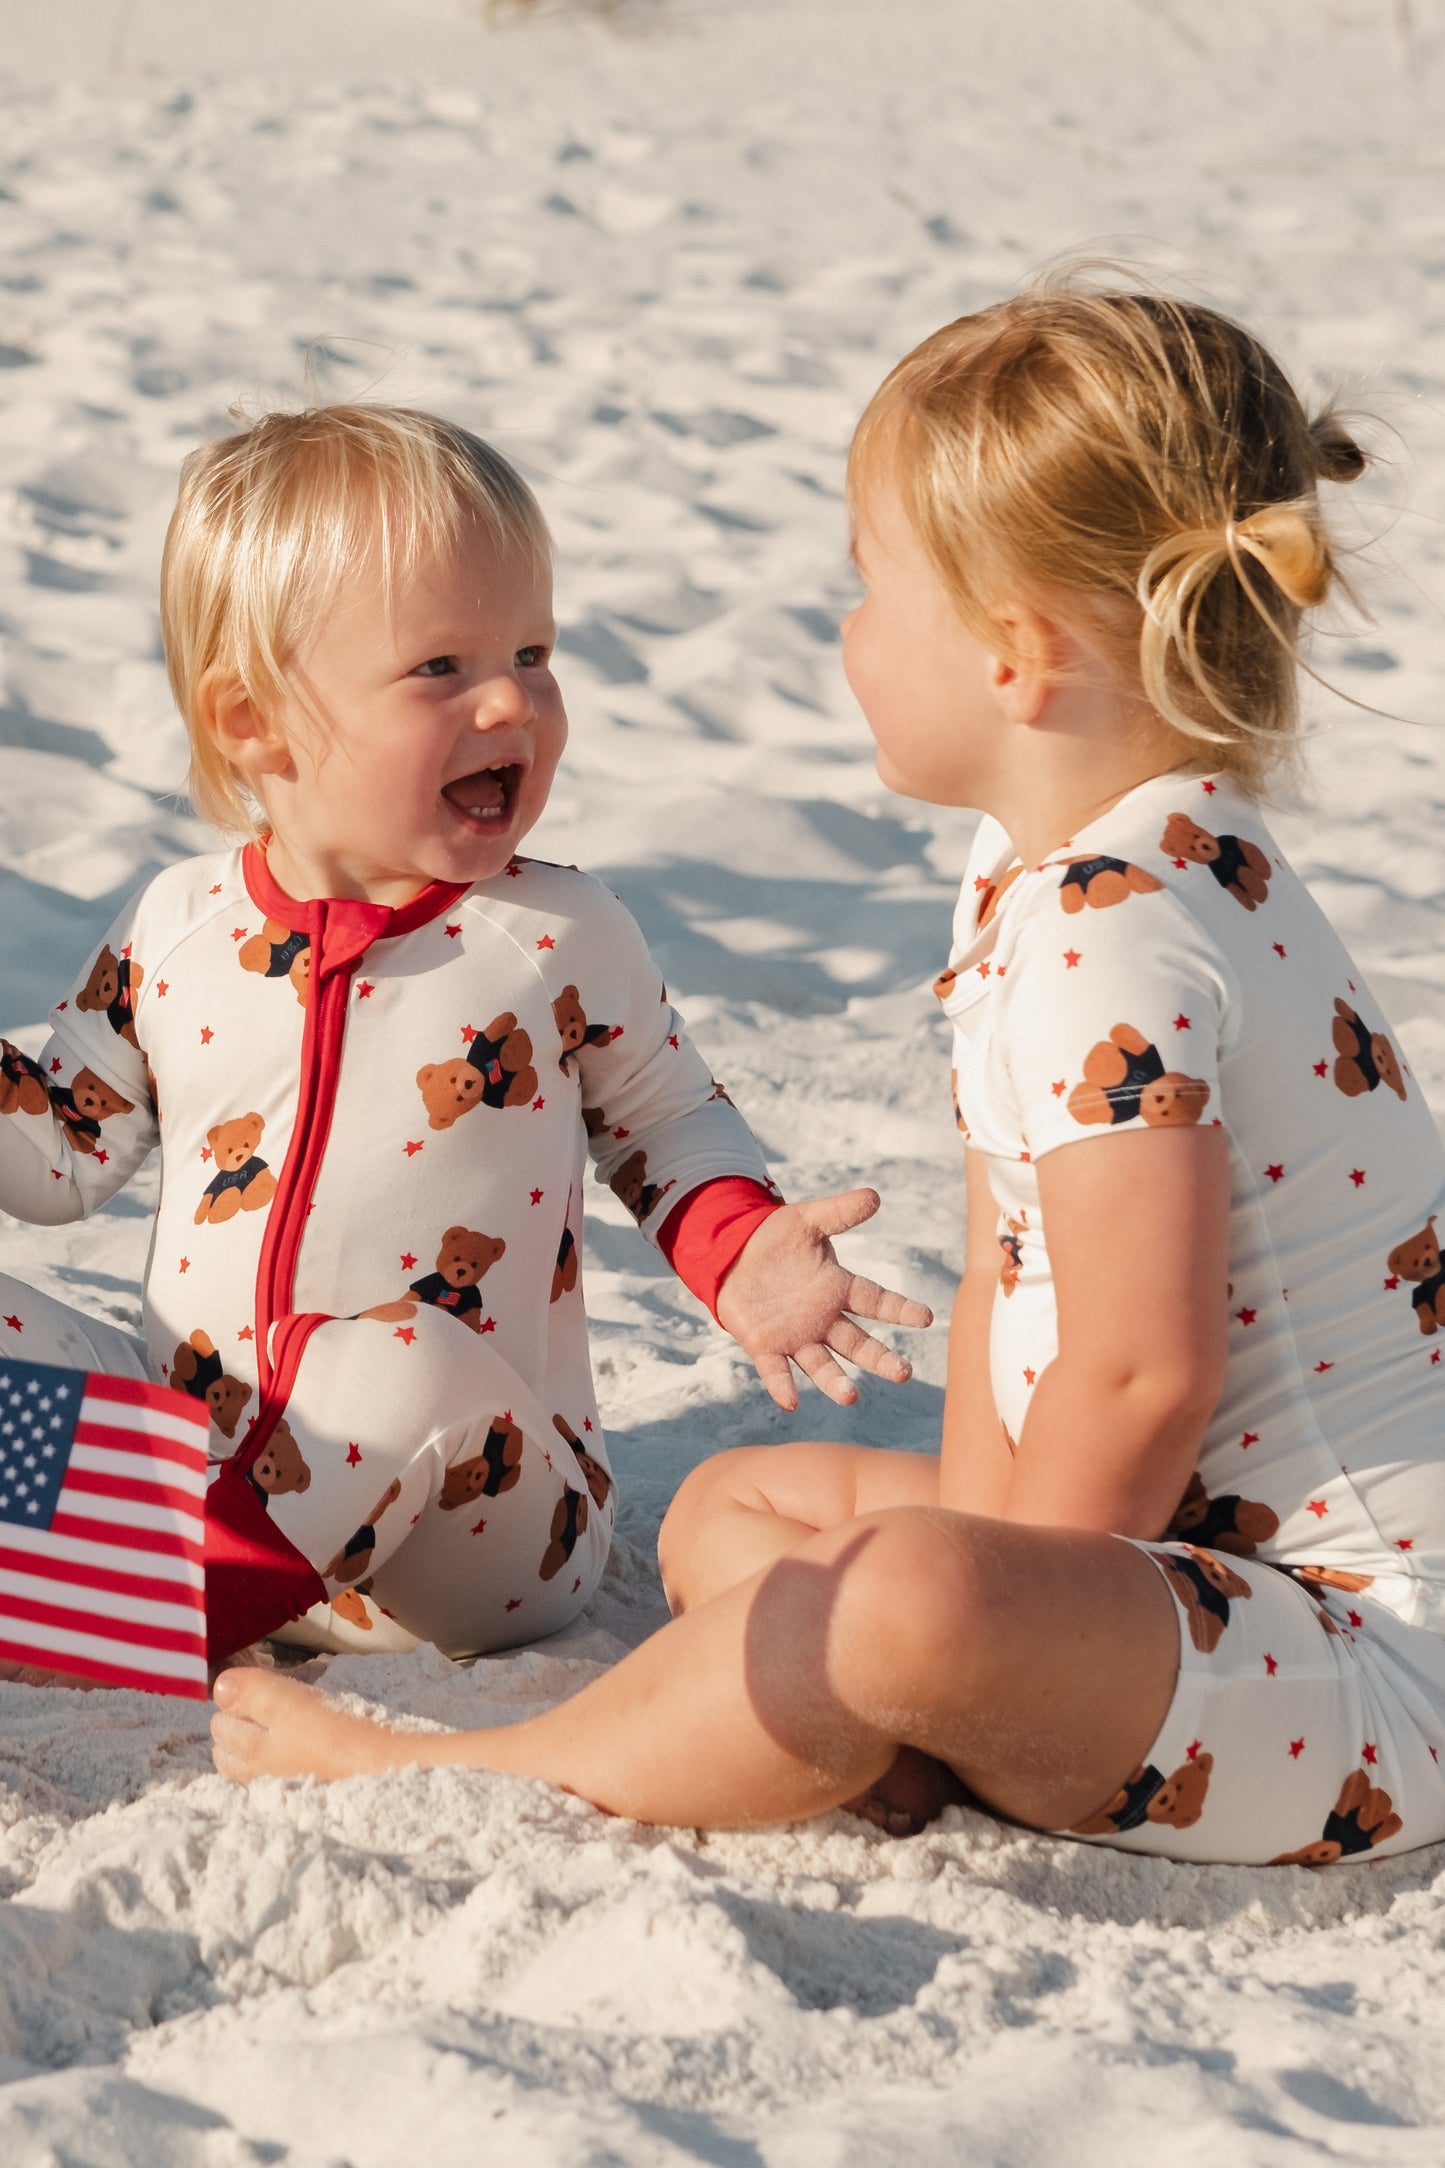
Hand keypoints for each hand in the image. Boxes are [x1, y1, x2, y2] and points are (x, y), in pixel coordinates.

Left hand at [714, 1187, 931, 1410]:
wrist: (730, 1253)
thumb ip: (840, 1212)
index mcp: (837, 1288)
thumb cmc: (774, 1238)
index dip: (900, 1309)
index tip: (926, 1317)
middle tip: (904, 1373)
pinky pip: (776, 1370)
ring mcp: (795, 1336)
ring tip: (851, 1397)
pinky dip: (783, 1385)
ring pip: (822, 1365)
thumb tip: (875, 1197)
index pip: (875, 1300)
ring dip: (836, 1382)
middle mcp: (822, 1319)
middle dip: (880, 1358)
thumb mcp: (807, 1221)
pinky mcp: (765, 1345)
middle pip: (857, 1343)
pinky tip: (791, 1401)